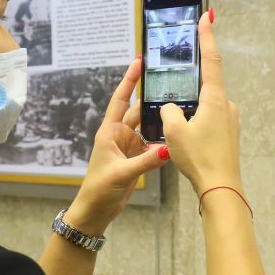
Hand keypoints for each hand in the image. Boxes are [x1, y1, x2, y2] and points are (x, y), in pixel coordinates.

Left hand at [68, 57, 169, 231]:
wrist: (95, 212)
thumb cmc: (98, 190)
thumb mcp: (121, 173)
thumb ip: (146, 161)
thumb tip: (168, 149)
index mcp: (110, 132)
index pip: (121, 100)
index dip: (129, 81)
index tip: (138, 62)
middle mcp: (120, 135)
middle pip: (138, 111)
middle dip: (151, 97)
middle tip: (169, 81)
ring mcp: (129, 147)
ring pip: (148, 128)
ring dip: (160, 119)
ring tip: (179, 105)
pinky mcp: (137, 159)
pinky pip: (154, 145)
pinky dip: (163, 140)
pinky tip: (177, 134)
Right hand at [159, 9, 240, 195]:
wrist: (220, 188)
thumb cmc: (200, 159)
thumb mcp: (174, 132)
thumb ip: (169, 111)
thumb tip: (171, 108)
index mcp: (215, 99)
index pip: (211, 59)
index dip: (207, 35)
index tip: (207, 15)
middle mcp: (226, 105)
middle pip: (203, 88)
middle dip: (187, 93)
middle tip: (177, 110)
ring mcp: (230, 120)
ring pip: (203, 108)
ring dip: (190, 115)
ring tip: (180, 138)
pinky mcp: (228, 134)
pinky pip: (208, 122)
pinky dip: (195, 127)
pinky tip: (187, 143)